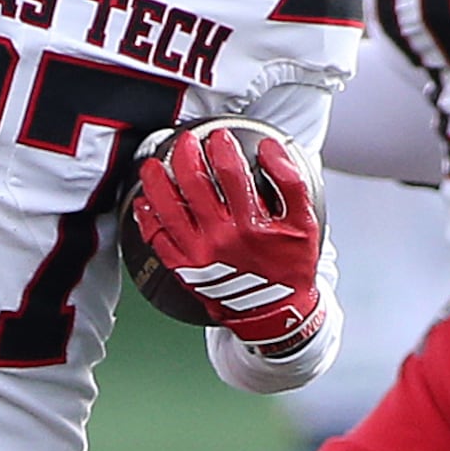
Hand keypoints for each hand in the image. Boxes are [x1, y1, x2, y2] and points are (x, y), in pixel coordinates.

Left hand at [129, 124, 325, 348]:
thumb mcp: (305, 225)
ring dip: (156, 181)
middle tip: (184, 142)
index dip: (221, 147)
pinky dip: (147, 218)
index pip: (230, 172)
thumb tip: (271, 149)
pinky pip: (157, 239)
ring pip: (167, 208)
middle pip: (192, 183)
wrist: (276, 315)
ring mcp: (198, 253)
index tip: (218, 136)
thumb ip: (292, 183)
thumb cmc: (290, 268)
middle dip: (185, 154)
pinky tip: (143, 202)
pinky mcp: (184, 268)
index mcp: (250, 224)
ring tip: (152, 165)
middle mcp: (220, 237)